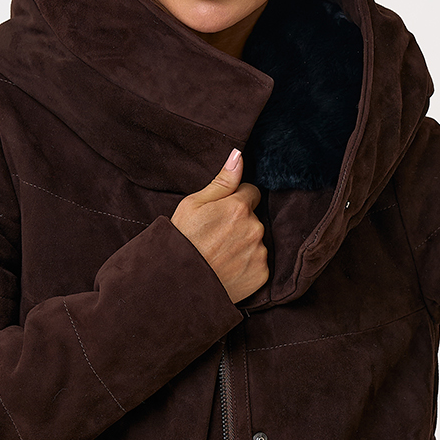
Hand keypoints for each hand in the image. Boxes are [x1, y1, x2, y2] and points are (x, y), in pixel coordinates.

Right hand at [170, 149, 268, 304]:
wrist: (178, 284)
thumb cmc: (181, 241)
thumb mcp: (192, 205)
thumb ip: (221, 181)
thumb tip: (239, 155)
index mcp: (238, 207)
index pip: (251, 192)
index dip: (236, 201)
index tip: (221, 214)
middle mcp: (254, 228)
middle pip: (254, 217)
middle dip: (240, 223)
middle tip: (217, 237)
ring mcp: (259, 253)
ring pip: (257, 241)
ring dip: (244, 244)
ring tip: (220, 255)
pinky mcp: (261, 275)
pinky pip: (258, 263)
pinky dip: (247, 266)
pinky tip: (228, 269)